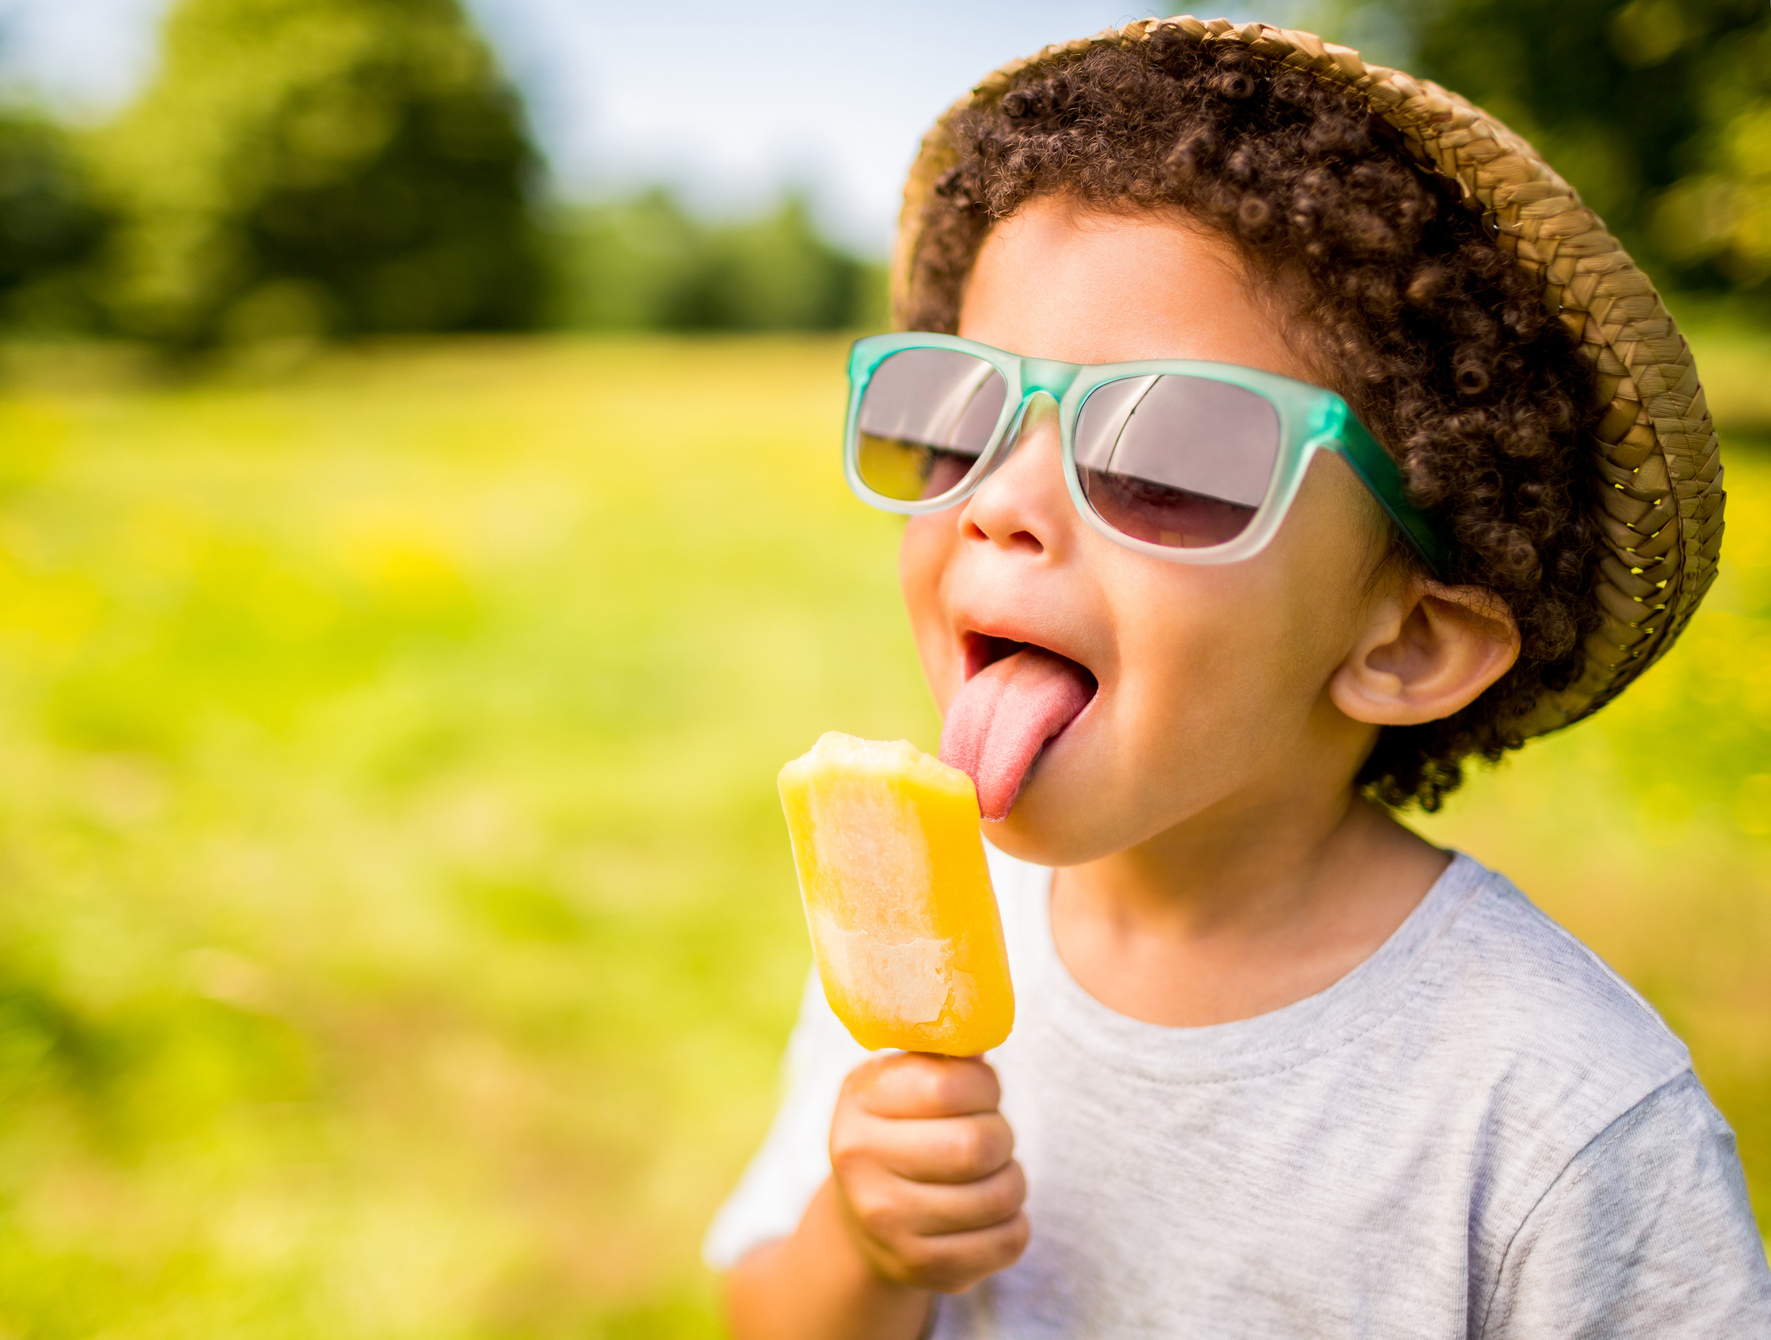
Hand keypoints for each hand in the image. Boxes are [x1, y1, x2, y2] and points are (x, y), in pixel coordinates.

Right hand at [828, 1051, 1028, 1293]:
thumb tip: (986, 1009)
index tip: (982, 1092)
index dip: (986, 1086)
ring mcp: (887, 1223)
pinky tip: (990, 1214)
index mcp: (859, 1100)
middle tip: (991, 1137)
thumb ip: (946, 1052)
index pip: (951, 1084)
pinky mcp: (921, 1268)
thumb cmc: (903, 1129)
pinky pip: (1007, 1242)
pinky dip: (1014, 1224)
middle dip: (1002, 1136)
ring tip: (991, 1174)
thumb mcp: (906, 1081)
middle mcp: (861, 1163)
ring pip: (1000, 1196)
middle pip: (978, 1145)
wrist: (865, 1216)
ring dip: (1012, 1181)